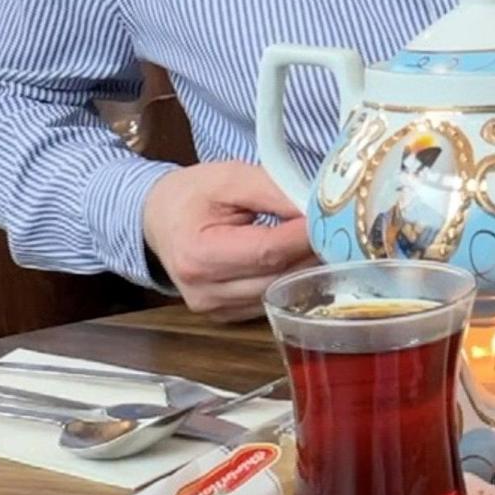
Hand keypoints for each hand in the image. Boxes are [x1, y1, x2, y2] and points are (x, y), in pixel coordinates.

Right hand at [141, 160, 316, 319]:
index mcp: (198, 253)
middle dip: (311, 252)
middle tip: (335, 229)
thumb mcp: (231, 177)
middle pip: (277, 277)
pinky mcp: (224, 316)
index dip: (304, 235)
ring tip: (318, 241)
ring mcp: (213, 309)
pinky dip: (287, 281)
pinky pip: (268, 301)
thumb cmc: (193, 195)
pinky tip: (295, 259)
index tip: (331, 219)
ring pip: (278, 293)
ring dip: (304, 269)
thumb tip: (315, 208)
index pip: (268, 251)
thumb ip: (273, 189)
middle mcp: (203, 290)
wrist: (159, 218)